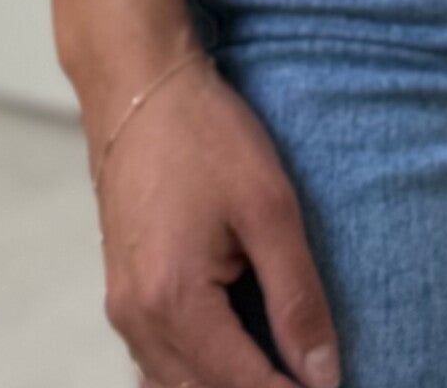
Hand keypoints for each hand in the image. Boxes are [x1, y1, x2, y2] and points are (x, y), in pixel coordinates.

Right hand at [95, 49, 340, 387]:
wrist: (140, 89)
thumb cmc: (206, 136)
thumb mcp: (270, 208)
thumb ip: (297, 298)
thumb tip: (323, 373)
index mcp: (175, 301)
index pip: (242, 387)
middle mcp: (138, 320)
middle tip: (312, 380)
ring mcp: (123, 311)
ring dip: (227, 387)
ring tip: (280, 374)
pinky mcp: (123, 296)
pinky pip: (156, 365)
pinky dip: (195, 375)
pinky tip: (231, 362)